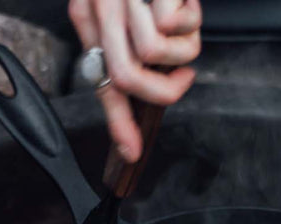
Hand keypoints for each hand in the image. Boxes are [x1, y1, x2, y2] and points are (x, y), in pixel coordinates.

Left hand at [69, 0, 201, 162]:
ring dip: (183, 45)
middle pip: (125, 76)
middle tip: (182, 79)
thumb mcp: (123, 6)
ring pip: (153, 52)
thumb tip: (145, 91)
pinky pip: (171, 23)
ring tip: (184, 21)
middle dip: (163, 91)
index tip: (132, 151)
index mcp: (90, 13)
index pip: (102, 79)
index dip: (119, 122)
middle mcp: (100, 6)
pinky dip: (191, 16)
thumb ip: (127, 43)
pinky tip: (185, 0)